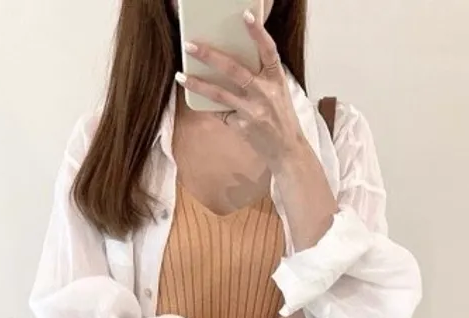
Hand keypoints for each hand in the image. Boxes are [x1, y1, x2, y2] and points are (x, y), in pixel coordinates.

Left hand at [177, 11, 306, 168]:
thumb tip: (227, 61)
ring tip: (180, 75)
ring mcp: (253, 111)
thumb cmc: (280, 117)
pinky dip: (211, 107)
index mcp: (276, 79)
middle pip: (234, 70)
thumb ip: (259, 76)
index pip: (269, 50)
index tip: (246, 15)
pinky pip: (221, 113)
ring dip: (198, 84)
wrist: (287, 150)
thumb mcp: (277, 92)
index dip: (258, 32)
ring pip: (220, 94)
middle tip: (190, 45)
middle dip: (210, 56)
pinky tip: (200, 101)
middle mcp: (265, 93)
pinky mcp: (242, 126)